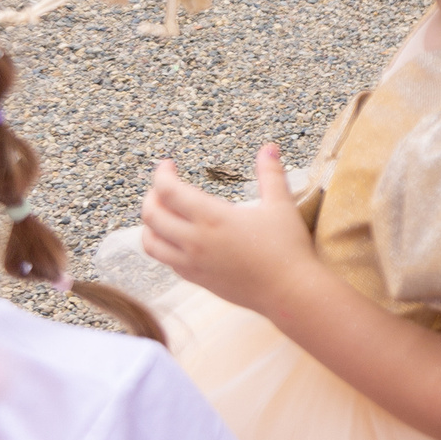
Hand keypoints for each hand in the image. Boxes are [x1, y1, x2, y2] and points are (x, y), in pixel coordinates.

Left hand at [140, 147, 317, 319]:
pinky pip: (166, 261)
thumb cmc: (287, 248)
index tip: (167, 165)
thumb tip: (268, 147)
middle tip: (163, 187)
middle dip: (151, 196)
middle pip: (151, 215)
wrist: (290, 291)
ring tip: (162, 213)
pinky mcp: (197, 279)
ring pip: (150, 242)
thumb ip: (271, 174)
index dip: (161, 174)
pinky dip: (163, 245)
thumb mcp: (280, 205)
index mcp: (212, 218)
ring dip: (150, 224)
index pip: (169, 191)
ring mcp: (192, 263)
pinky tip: (178, 238)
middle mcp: (195, 241)